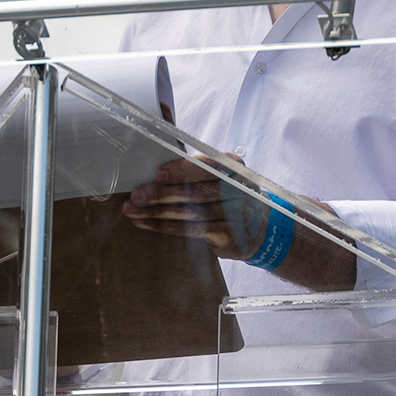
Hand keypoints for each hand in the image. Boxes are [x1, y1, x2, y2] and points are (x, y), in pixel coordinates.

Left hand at [121, 154, 270, 259]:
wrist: (262, 228)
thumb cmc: (230, 194)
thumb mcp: (223, 175)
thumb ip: (197, 168)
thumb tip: (158, 159)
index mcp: (235, 168)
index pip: (208, 166)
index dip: (183, 169)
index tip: (159, 172)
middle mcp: (238, 191)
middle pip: (196, 192)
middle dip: (162, 193)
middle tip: (137, 195)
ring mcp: (234, 216)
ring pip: (188, 213)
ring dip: (156, 212)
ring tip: (132, 210)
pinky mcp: (226, 237)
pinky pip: (189, 231)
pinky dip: (164, 226)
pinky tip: (145, 222)